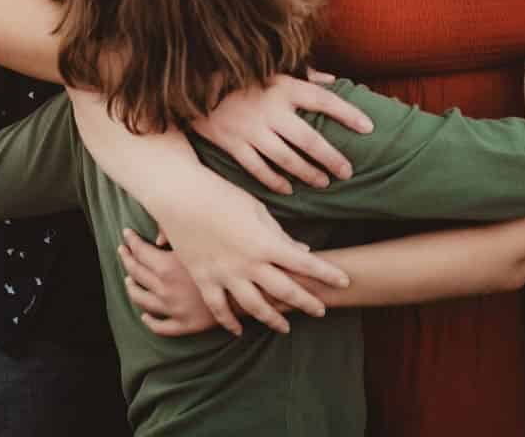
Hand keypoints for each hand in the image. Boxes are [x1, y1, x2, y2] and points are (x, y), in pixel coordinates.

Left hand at [121, 228, 240, 337]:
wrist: (255, 286)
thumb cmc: (229, 253)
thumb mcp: (202, 238)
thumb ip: (176, 232)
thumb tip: (156, 239)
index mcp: (169, 267)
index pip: (139, 252)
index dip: (131, 241)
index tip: (126, 234)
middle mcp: (167, 289)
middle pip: (136, 274)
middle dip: (127, 260)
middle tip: (123, 251)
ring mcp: (175, 309)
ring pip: (143, 301)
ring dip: (133, 289)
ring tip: (129, 281)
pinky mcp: (186, 326)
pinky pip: (161, 327)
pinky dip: (150, 320)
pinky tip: (146, 315)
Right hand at [149, 172, 349, 336]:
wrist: (180, 196)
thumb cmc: (221, 195)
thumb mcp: (256, 209)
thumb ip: (279, 234)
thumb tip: (301, 252)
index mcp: (265, 243)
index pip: (305, 264)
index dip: (327, 274)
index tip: (344, 281)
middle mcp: (248, 264)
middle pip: (285, 291)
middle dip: (306, 302)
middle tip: (321, 310)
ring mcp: (225, 274)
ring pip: (254, 306)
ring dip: (273, 318)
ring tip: (285, 327)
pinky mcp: (204, 279)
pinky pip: (219, 308)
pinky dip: (229, 322)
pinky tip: (239, 330)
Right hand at [191, 72, 372, 193]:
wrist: (195, 84)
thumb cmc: (242, 76)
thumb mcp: (275, 70)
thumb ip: (306, 76)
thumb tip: (334, 80)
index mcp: (284, 88)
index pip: (324, 100)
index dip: (348, 113)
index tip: (368, 127)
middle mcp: (270, 110)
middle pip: (309, 139)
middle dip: (331, 158)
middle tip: (348, 172)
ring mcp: (251, 129)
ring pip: (286, 158)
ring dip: (308, 173)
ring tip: (324, 182)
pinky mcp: (233, 143)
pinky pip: (257, 168)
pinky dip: (274, 181)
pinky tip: (289, 189)